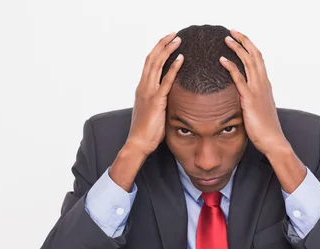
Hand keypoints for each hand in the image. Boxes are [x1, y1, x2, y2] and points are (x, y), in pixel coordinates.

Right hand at [110, 33, 182, 191]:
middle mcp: (143, 87)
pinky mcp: (156, 101)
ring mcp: (148, 93)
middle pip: (151, 59)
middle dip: (163, 44)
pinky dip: (173, 68)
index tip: (167, 42)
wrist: (138, 143)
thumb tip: (171, 99)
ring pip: (156, 65)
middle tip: (174, 34)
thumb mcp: (153, 112)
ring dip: (167, 50)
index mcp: (142, 88)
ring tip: (178, 40)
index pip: (149, 64)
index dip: (158, 51)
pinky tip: (181, 59)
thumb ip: (160, 102)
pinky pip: (166, 81)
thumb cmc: (146, 131)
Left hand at [221, 30, 305, 192]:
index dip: (250, 47)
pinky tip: (222, 60)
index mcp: (265, 85)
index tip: (240, 39)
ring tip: (227, 38)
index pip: (259, 60)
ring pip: (249, 62)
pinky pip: (239, 78)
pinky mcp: (250, 99)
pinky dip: (231, 67)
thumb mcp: (259, 111)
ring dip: (238, 48)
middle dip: (244, 41)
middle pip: (255, 55)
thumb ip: (252, 101)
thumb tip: (242, 99)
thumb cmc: (265, 130)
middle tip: (232, 31)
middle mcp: (263, 84)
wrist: (273, 141)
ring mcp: (258, 90)